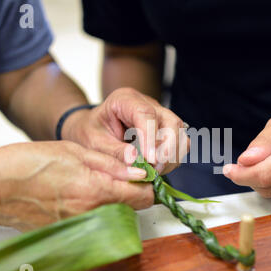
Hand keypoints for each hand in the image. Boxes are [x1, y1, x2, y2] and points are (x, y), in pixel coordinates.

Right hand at [0, 141, 153, 230]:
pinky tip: (79, 195)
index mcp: (95, 190)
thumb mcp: (74, 151)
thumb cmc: (27, 164)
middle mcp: (90, 214)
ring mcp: (79, 228)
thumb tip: (139, 171)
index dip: (148, 185)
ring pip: (113, 216)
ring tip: (94, 183)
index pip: (142, 197)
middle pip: (131, 209)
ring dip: (114, 202)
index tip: (145, 176)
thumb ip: (111, 164)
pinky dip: (96, 210)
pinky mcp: (68, 234)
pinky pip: (94, 223)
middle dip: (132, 193)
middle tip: (120, 176)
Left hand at [62, 88, 189, 174]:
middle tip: (154, 170)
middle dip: (167, 149)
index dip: (151, 137)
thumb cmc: (90, 132)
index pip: (146, 114)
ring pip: (180, 133)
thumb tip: (135, 161)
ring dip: (172, 155)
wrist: (91, 129)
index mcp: (125, 99)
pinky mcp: (166, 129)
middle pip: (171, 122)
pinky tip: (158, 168)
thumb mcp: (93, 142)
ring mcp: (160, 115)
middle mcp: (147, 104)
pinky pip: (180, 143)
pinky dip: (173, 158)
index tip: (151, 160)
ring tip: (155, 171)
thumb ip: (114, 151)